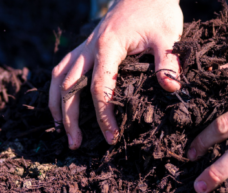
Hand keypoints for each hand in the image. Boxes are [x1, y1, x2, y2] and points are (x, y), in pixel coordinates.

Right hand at [48, 0, 182, 148]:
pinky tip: (60, 107)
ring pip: (58, 78)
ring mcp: (84, 48)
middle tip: (75, 144)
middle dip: (70, 117)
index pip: (99, 87)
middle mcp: (90, 48)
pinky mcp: (84, 49)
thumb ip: (168, 62)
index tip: (111, 137)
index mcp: (108, 47)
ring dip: (56, 105)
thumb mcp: (168, 35)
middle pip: (69, 86)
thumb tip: (171, 89)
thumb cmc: (156, 12)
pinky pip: (62, 69)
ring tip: (60, 130)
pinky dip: (57, 90)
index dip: (103, 114)